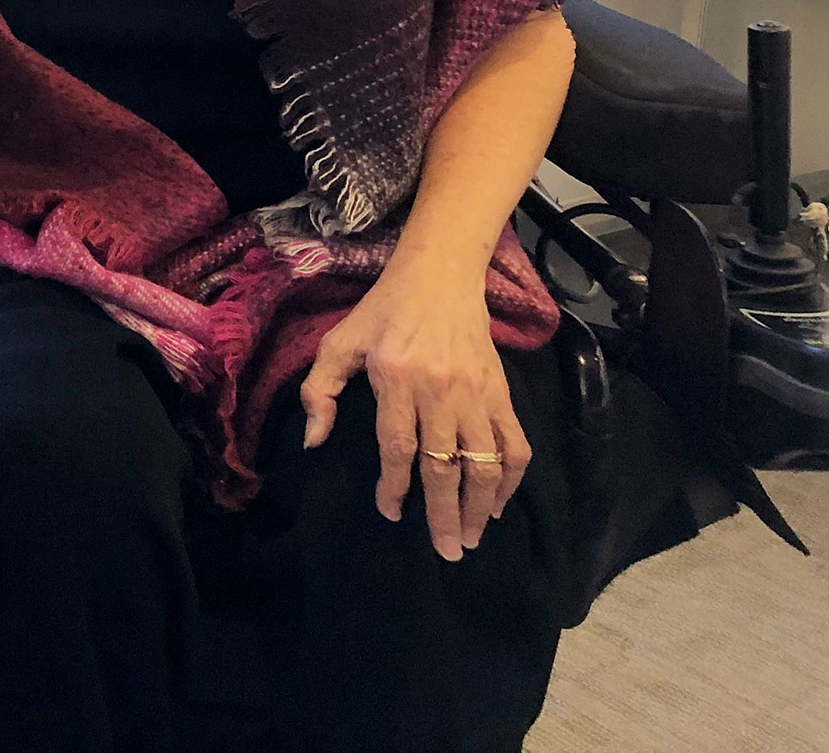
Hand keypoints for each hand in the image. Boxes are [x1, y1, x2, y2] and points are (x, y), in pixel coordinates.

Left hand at [296, 261, 531, 561]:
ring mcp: (477, 393)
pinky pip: (515, 443)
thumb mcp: (340, 341)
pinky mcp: (502, 391)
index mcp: (397, 379)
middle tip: (447, 551)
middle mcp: (441, 390)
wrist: (439, 276)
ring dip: (481, 507)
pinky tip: (499, 503)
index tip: (392, 514)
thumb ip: (319, 389)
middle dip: (445, 515)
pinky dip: (511, 478)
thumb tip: (313, 442)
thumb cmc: (383, 311)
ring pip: (485, 463)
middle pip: (445, 466)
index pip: (399, 447)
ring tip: (472, 538)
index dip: (395, 488)